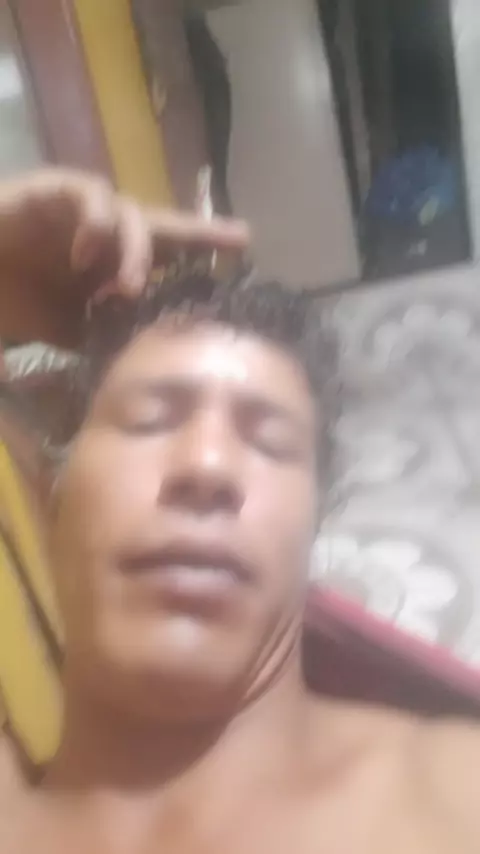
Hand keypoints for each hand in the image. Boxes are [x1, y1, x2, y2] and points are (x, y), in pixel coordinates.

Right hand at [0, 169, 248, 347]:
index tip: (245, 256)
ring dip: (135, 251)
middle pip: (165, 227)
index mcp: (113, 264)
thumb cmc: (12, 299)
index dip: (205, 254)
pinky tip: (87, 254)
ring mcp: (85, 211)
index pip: (167, 258)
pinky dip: (96, 223)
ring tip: (126, 288)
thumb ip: (99, 337)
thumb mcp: (65, 330)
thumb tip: (135, 367)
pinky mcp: (56, 189)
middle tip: (234, 243)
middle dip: (201, 232)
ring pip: (132, 215)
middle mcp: (108, 234)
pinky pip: (91, 196)